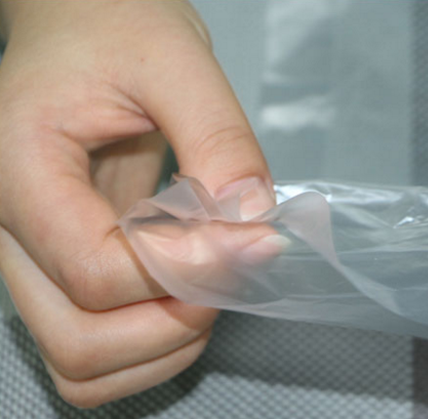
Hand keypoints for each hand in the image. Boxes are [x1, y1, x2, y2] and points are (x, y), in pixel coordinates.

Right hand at [0, 0, 274, 406]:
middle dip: (174, 323)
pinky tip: (187, 299)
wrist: (87, 28)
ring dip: (161, 347)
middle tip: (230, 269)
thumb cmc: (117, 29)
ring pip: (80, 363)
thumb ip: (219, 139)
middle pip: (78, 340)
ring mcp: (32, 259)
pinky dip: (147, 350)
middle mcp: (9, 230)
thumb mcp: (177, 62)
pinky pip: (92, 351)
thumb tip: (252, 222)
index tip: (252, 242)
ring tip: (209, 287)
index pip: (95, 270)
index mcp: (20, 170)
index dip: (187, 270)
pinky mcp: (62, 270)